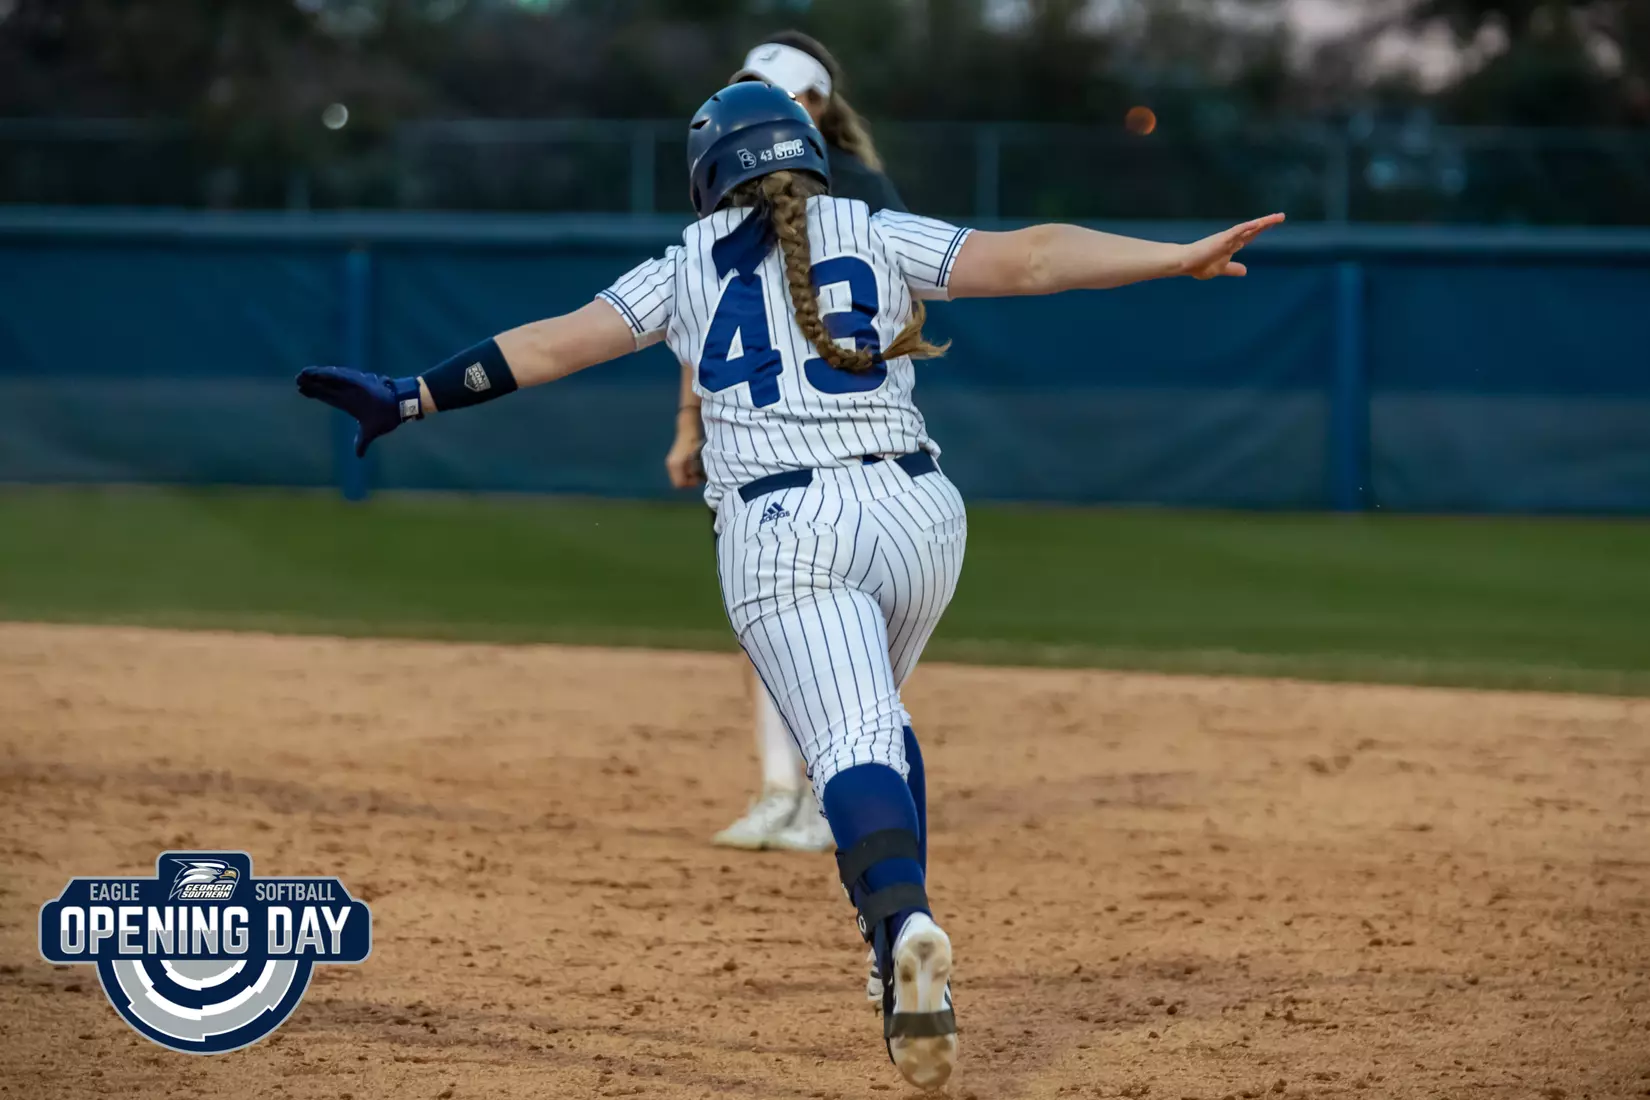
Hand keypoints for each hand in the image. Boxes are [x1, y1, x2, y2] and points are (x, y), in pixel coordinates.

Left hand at [295, 366, 411, 457]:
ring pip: (330, 379)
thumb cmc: (387, 417)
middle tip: (297, 379)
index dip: (314, 393)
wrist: (401, 408)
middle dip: (311, 383)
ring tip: (302, 373)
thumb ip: (362, 442)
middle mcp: (348, 392)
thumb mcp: (370, 432)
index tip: (301, 390)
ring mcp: (353, 386)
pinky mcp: (358, 381)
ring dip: (316, 376)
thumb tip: (359, 455)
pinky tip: (316, 372)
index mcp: (348, 403)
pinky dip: (328, 374)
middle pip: (325, 386)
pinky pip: (340, 377)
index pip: (327, 396)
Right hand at [665, 426, 705, 488]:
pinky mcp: (672, 461)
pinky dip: (686, 472)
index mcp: (674, 466)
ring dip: (687, 476)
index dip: (690, 483)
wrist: (688, 430)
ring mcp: (670, 463)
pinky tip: (692, 466)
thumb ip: (694, 472)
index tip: (698, 478)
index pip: (679, 484)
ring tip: (696, 470)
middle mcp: (670, 466)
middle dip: (689, 481)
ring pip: (678, 478)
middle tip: (698, 474)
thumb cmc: (693, 443)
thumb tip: (697, 480)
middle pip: (678, 483)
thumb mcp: (696, 458)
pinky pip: (678, 473)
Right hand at [1179, 213, 1286, 279]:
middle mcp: (1232, 239)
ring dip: (1263, 222)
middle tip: (1282, 216)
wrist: (1185, 263)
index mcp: (1232, 245)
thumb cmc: (1199, 265)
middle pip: (1253, 229)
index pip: (1250, 235)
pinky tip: (1258, 223)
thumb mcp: (1221, 269)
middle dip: (1267, 223)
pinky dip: (1248, 227)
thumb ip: (1233, 268)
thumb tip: (1245, 271)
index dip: (1262, 230)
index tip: (1273, 224)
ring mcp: (1228, 238)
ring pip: (1249, 227)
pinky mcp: (1222, 238)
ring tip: (1277, 217)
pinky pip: (1237, 231)